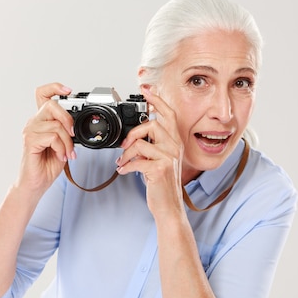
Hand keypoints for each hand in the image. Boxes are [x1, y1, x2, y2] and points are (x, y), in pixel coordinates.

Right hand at [14, 83, 75, 195]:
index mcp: (42, 121)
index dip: (55, 87)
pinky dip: (62, 148)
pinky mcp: (30, 141)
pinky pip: (53, 137)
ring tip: (67, 154)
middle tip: (73, 135)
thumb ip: (67, 132)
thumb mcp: (63, 144)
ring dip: (67, 142)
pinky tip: (60, 156)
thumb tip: (76, 125)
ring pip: (56, 125)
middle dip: (68, 119)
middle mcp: (34, 123)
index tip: (69, 90)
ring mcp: (30, 131)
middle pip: (52, 105)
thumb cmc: (47, 165)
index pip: (42, 95)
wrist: (36, 183)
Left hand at [116, 88, 184, 216]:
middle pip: (153, 124)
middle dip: (134, 133)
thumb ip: (153, 146)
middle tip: (125, 145)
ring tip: (122, 163)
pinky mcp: (160, 169)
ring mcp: (168, 158)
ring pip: (140, 143)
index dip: (157, 100)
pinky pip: (136, 160)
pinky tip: (123, 171)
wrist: (169, 208)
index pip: (169, 115)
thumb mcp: (160, 161)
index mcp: (175, 143)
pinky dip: (125, 166)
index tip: (146, 90)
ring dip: (126, 154)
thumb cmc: (162, 185)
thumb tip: (135, 137)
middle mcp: (174, 148)